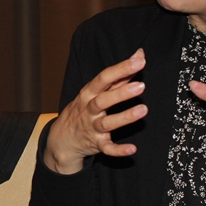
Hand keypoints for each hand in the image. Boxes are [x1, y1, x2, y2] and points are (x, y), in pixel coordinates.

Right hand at [44, 49, 147, 174]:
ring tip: (143, 110)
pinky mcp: (96, 144)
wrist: (62, 138)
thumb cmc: (85, 108)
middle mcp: (89, 109)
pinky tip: (132, 149)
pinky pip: (106, 148)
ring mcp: (92, 127)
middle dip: (121, 93)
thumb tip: (140, 55)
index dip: (121, 69)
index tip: (139, 61)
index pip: (104, 78)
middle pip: (103, 100)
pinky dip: (118, 150)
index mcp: (89, 92)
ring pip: (107, 123)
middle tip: (141, 86)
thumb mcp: (96, 91)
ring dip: (124, 117)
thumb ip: (120, 75)